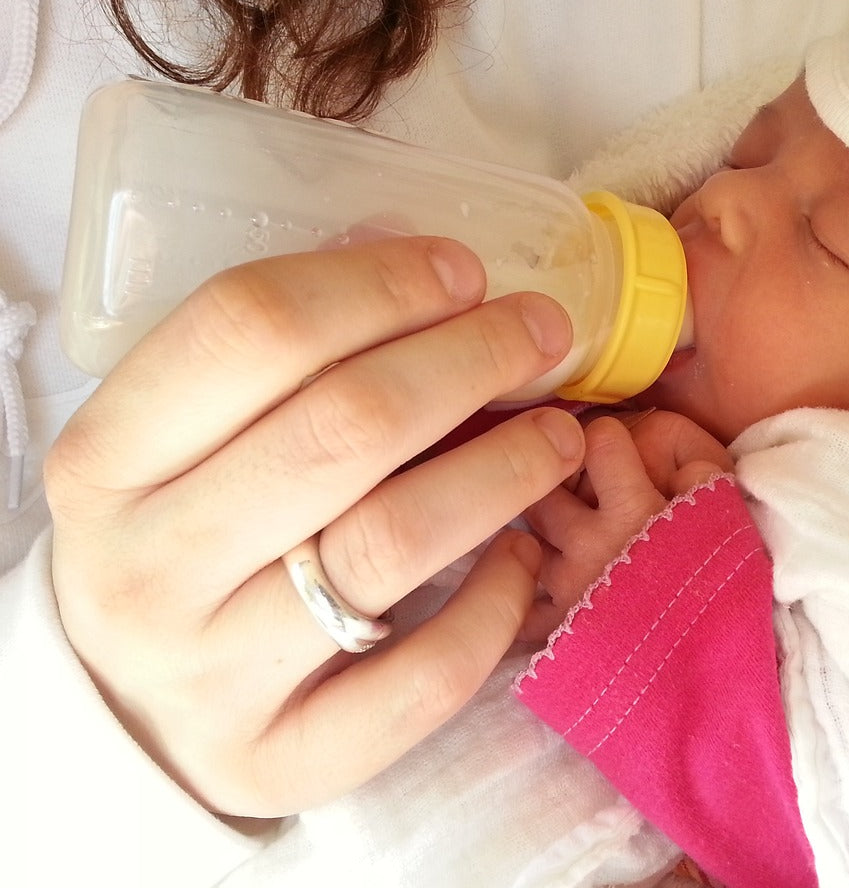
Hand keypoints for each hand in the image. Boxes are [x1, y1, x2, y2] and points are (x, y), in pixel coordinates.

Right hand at [46, 237, 585, 817]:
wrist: (127, 708)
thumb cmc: (180, 540)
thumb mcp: (185, 442)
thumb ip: (285, 359)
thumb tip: (426, 271)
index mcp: (107, 460)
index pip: (249, 330)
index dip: (377, 286)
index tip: (463, 273)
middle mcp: (148, 567)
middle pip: (342, 429)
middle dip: (470, 360)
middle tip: (541, 334)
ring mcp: (212, 675)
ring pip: (392, 546)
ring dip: (503, 470)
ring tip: (558, 435)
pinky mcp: (285, 760)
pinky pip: (423, 678)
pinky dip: (493, 607)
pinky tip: (515, 558)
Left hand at [519, 410, 731, 640]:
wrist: (720, 671)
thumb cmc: (727, 591)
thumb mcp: (731, 519)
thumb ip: (702, 475)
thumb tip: (672, 461)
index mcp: (633, 511)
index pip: (598, 438)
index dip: (609, 440)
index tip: (617, 454)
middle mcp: (588, 545)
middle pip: (545, 486)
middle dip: (560, 483)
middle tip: (583, 494)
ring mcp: (565, 588)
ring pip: (527, 537)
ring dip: (544, 535)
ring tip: (569, 541)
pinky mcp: (554, 631)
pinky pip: (518, 602)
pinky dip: (523, 591)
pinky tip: (539, 586)